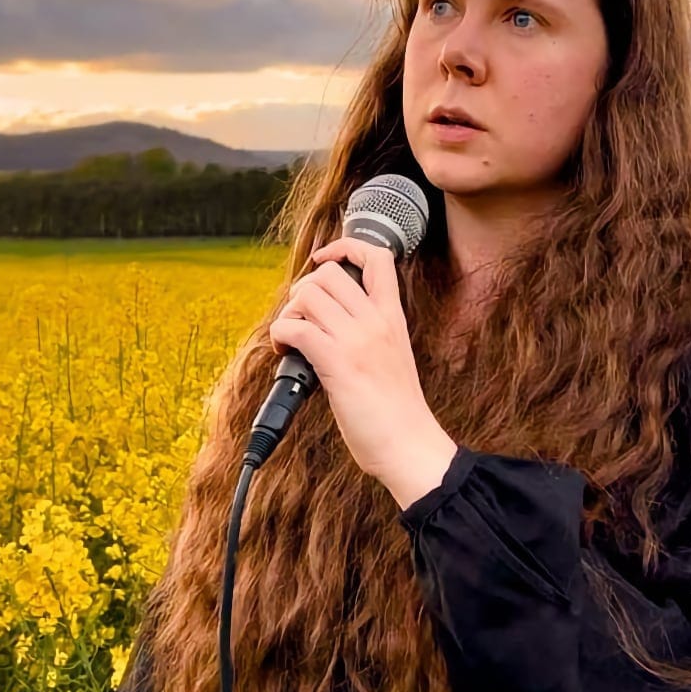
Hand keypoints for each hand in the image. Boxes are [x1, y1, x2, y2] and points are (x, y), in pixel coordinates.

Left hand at [269, 237, 456, 504]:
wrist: (410, 445)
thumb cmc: (398, 408)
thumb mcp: (393, 353)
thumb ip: (371, 330)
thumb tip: (331, 320)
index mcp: (392, 317)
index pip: (377, 257)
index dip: (345, 246)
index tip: (325, 258)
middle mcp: (376, 321)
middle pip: (329, 274)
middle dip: (304, 290)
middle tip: (302, 318)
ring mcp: (357, 341)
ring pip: (307, 296)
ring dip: (289, 313)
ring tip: (292, 338)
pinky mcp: (337, 364)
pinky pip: (295, 329)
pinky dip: (280, 336)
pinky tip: (286, 352)